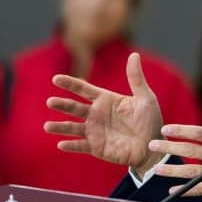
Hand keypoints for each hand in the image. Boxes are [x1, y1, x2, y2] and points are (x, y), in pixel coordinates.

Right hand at [44, 52, 164, 175]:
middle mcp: (96, 114)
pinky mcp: (96, 147)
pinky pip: (80, 146)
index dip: (70, 84)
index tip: (56, 79)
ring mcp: (95, 131)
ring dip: (60, 127)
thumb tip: (134, 54)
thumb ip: (136, 79)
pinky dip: (71, 145)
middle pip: (74, 107)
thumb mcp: (146, 98)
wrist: (153, 146)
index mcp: (106, 100)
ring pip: (72, 127)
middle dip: (61, 105)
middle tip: (50, 102)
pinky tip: (61, 145)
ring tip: (47, 126)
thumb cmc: (151, 121)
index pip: (83, 89)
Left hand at [150, 97, 201, 201]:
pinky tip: (172, 190)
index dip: (181, 130)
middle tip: (152, 145)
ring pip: (192, 172)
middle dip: (169, 148)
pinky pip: (201, 190)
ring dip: (172, 170)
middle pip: (191, 151)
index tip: (166, 128)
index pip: (201, 133)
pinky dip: (186, 191)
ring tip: (155, 169)